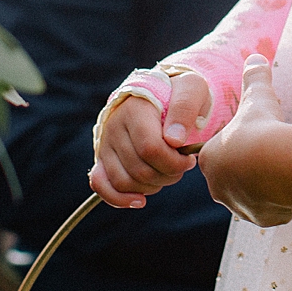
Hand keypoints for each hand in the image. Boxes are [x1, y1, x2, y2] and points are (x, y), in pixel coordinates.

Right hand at [89, 74, 203, 207]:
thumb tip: (174, 140)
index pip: (150, 149)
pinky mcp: (101, 158)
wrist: (160, 93)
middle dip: (168, 175)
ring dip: (152, 186)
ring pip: (123, 181)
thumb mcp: (191, 89)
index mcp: (135, 109)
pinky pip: (100, 185)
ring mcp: (105, 143)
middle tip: (182, 167)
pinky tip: (140, 201)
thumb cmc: (178, 93)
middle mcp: (114, 126)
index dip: (174, 162)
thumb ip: (185, 109)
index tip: (189, 159)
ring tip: (167, 173)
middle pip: (139, 169)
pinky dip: (119, 198)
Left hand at [198, 55, 291, 227]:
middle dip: (269, 155)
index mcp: (211, 159)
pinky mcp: (262, 219)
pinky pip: (276, 208)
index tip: (265, 133)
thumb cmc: (260, 129)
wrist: (276, 166)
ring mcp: (240, 205)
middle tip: (290, 141)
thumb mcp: (258, 97)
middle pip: (245, 171)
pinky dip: (289, 195)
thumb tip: (256, 56)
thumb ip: (255, 78)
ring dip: (281, 173)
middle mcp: (219, 186)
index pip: (224, 151)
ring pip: (263, 189)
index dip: (247, 140)